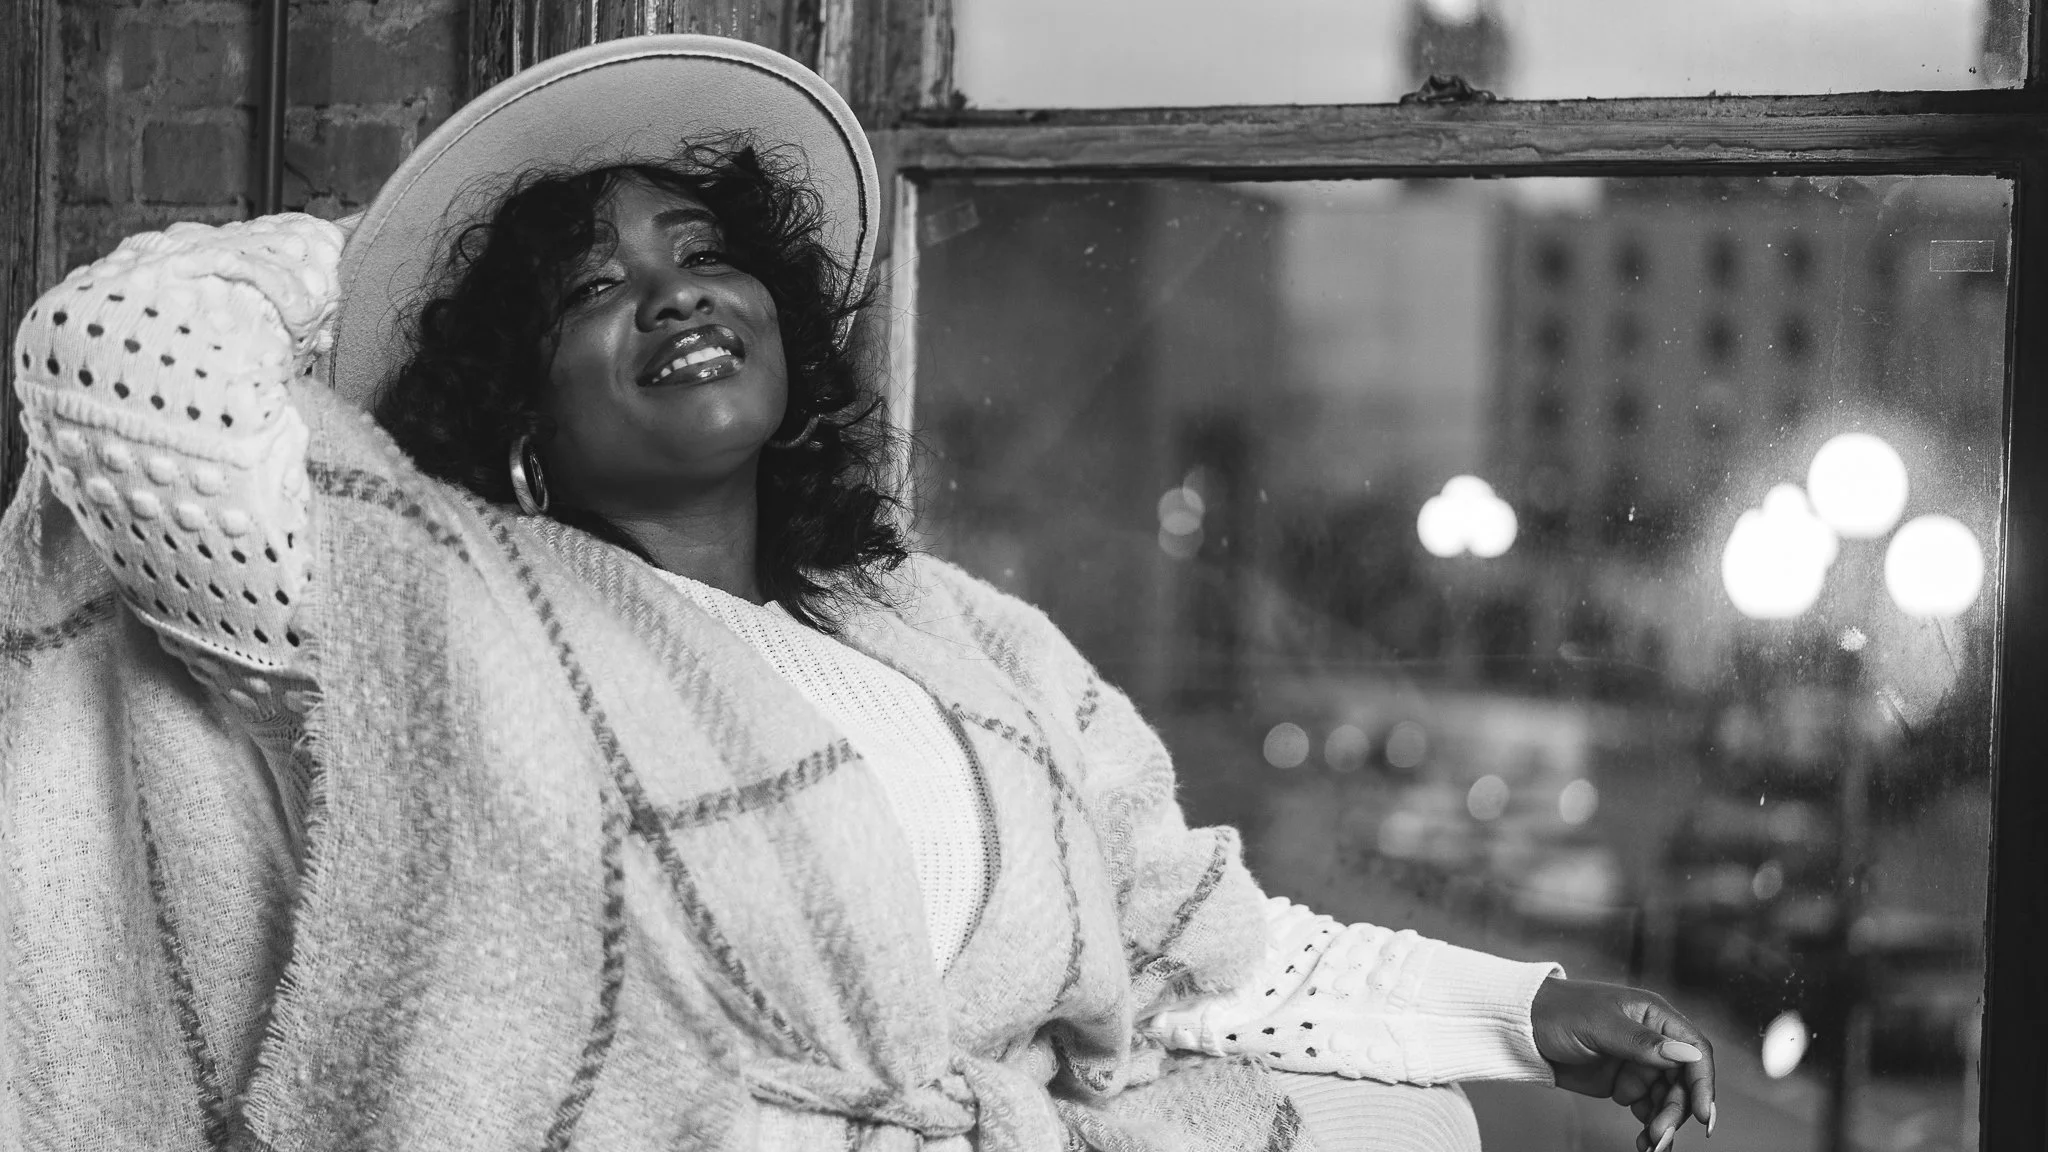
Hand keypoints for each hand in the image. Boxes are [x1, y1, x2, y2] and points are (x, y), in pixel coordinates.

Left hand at [1529, 976, 1715, 1150]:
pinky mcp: (1625, 1084)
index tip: (1704, 1114)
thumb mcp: (1599, 1024)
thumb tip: (1683, 1054)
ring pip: (1668, 1100)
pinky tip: (1645, 1144)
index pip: (1694, 1051)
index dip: (1703, 1083)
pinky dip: (1650, 1127)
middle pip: (1683, 1082)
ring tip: (1651, 1145)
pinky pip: (1648, 1109)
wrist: (1523, 1026)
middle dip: (1676, 1111)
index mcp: (1654, 1016)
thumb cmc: (1559, 1011)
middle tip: (1661, 1135)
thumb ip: (1641, 1042)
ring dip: (1664, 1124)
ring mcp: (1640, 1064)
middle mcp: (1653, 1041)